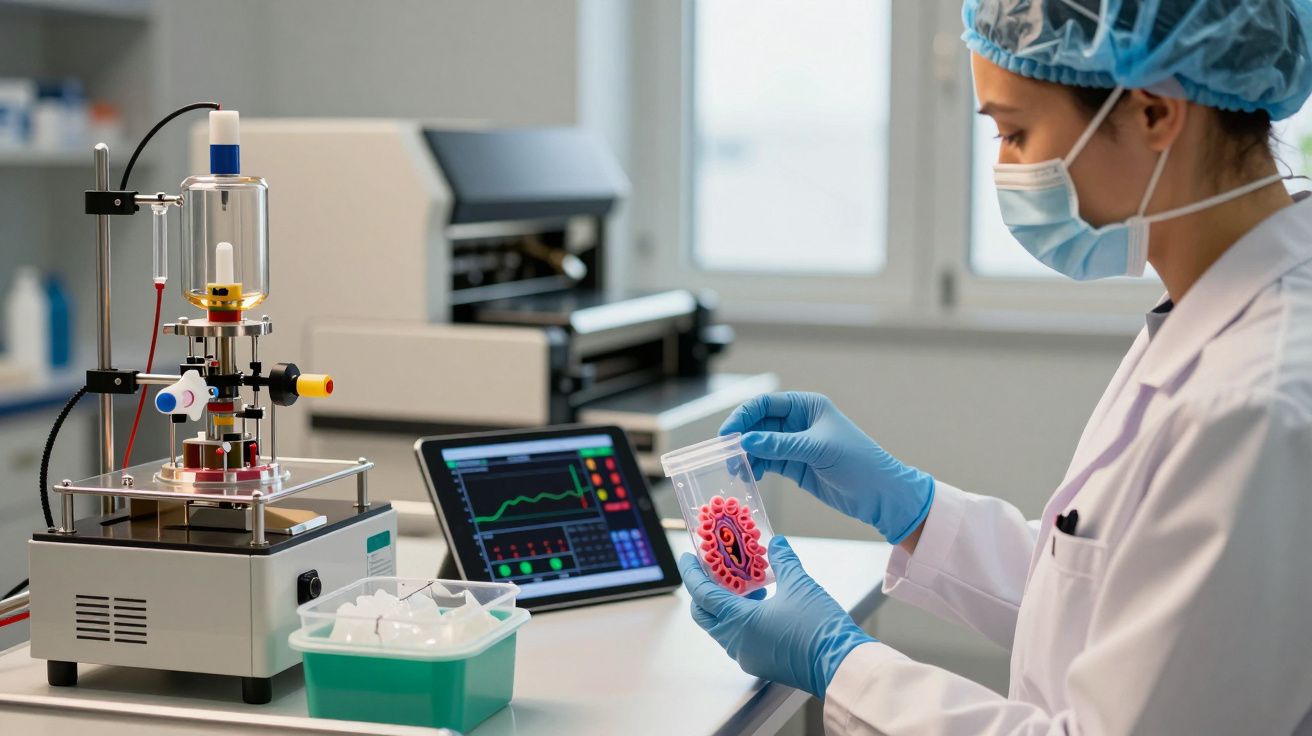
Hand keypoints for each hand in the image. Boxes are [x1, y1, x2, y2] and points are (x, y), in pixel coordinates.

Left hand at [680, 536, 873, 698]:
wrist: (840, 665)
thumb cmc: (818, 628)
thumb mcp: (799, 585)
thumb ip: (783, 560)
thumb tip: (776, 543)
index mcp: (738, 622)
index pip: (702, 594)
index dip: (692, 573)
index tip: (689, 558)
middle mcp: (735, 642)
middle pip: (705, 614)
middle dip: (704, 591)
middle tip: (713, 571)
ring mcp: (746, 656)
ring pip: (721, 627)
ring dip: (725, 605)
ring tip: (746, 585)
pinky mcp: (760, 663)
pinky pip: (738, 638)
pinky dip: (739, 619)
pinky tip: (761, 605)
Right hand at [721, 392, 934, 542]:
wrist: (880, 495)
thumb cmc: (859, 463)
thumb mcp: (818, 450)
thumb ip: (780, 445)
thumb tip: (746, 440)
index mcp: (807, 406)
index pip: (766, 404)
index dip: (743, 416)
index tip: (728, 434)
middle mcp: (798, 422)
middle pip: (758, 424)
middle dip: (741, 438)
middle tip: (725, 455)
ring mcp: (795, 444)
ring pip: (759, 444)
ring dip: (745, 455)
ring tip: (736, 470)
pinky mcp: (794, 466)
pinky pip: (767, 461)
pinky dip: (755, 467)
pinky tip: (748, 476)